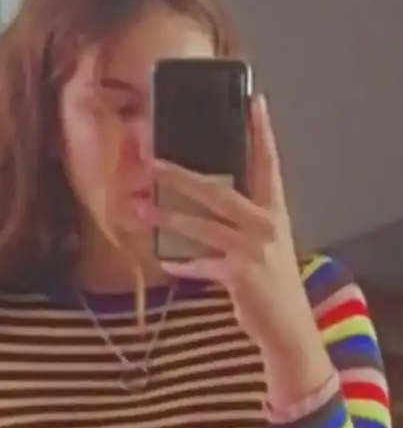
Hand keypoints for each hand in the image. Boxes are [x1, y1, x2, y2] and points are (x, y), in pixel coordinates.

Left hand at [142, 94, 316, 354]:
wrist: (287, 326)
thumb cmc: (270, 281)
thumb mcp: (264, 243)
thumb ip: (240, 220)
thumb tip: (200, 200)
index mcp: (274, 210)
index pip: (269, 163)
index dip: (261, 132)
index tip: (254, 101)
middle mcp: (266, 224)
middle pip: (218, 191)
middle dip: (183, 176)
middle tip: (153, 161)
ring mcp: (254, 250)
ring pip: (203, 225)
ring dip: (168, 217)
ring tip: (140, 208)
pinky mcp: (240, 276)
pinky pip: (201, 264)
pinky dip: (182, 263)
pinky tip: (166, 260)